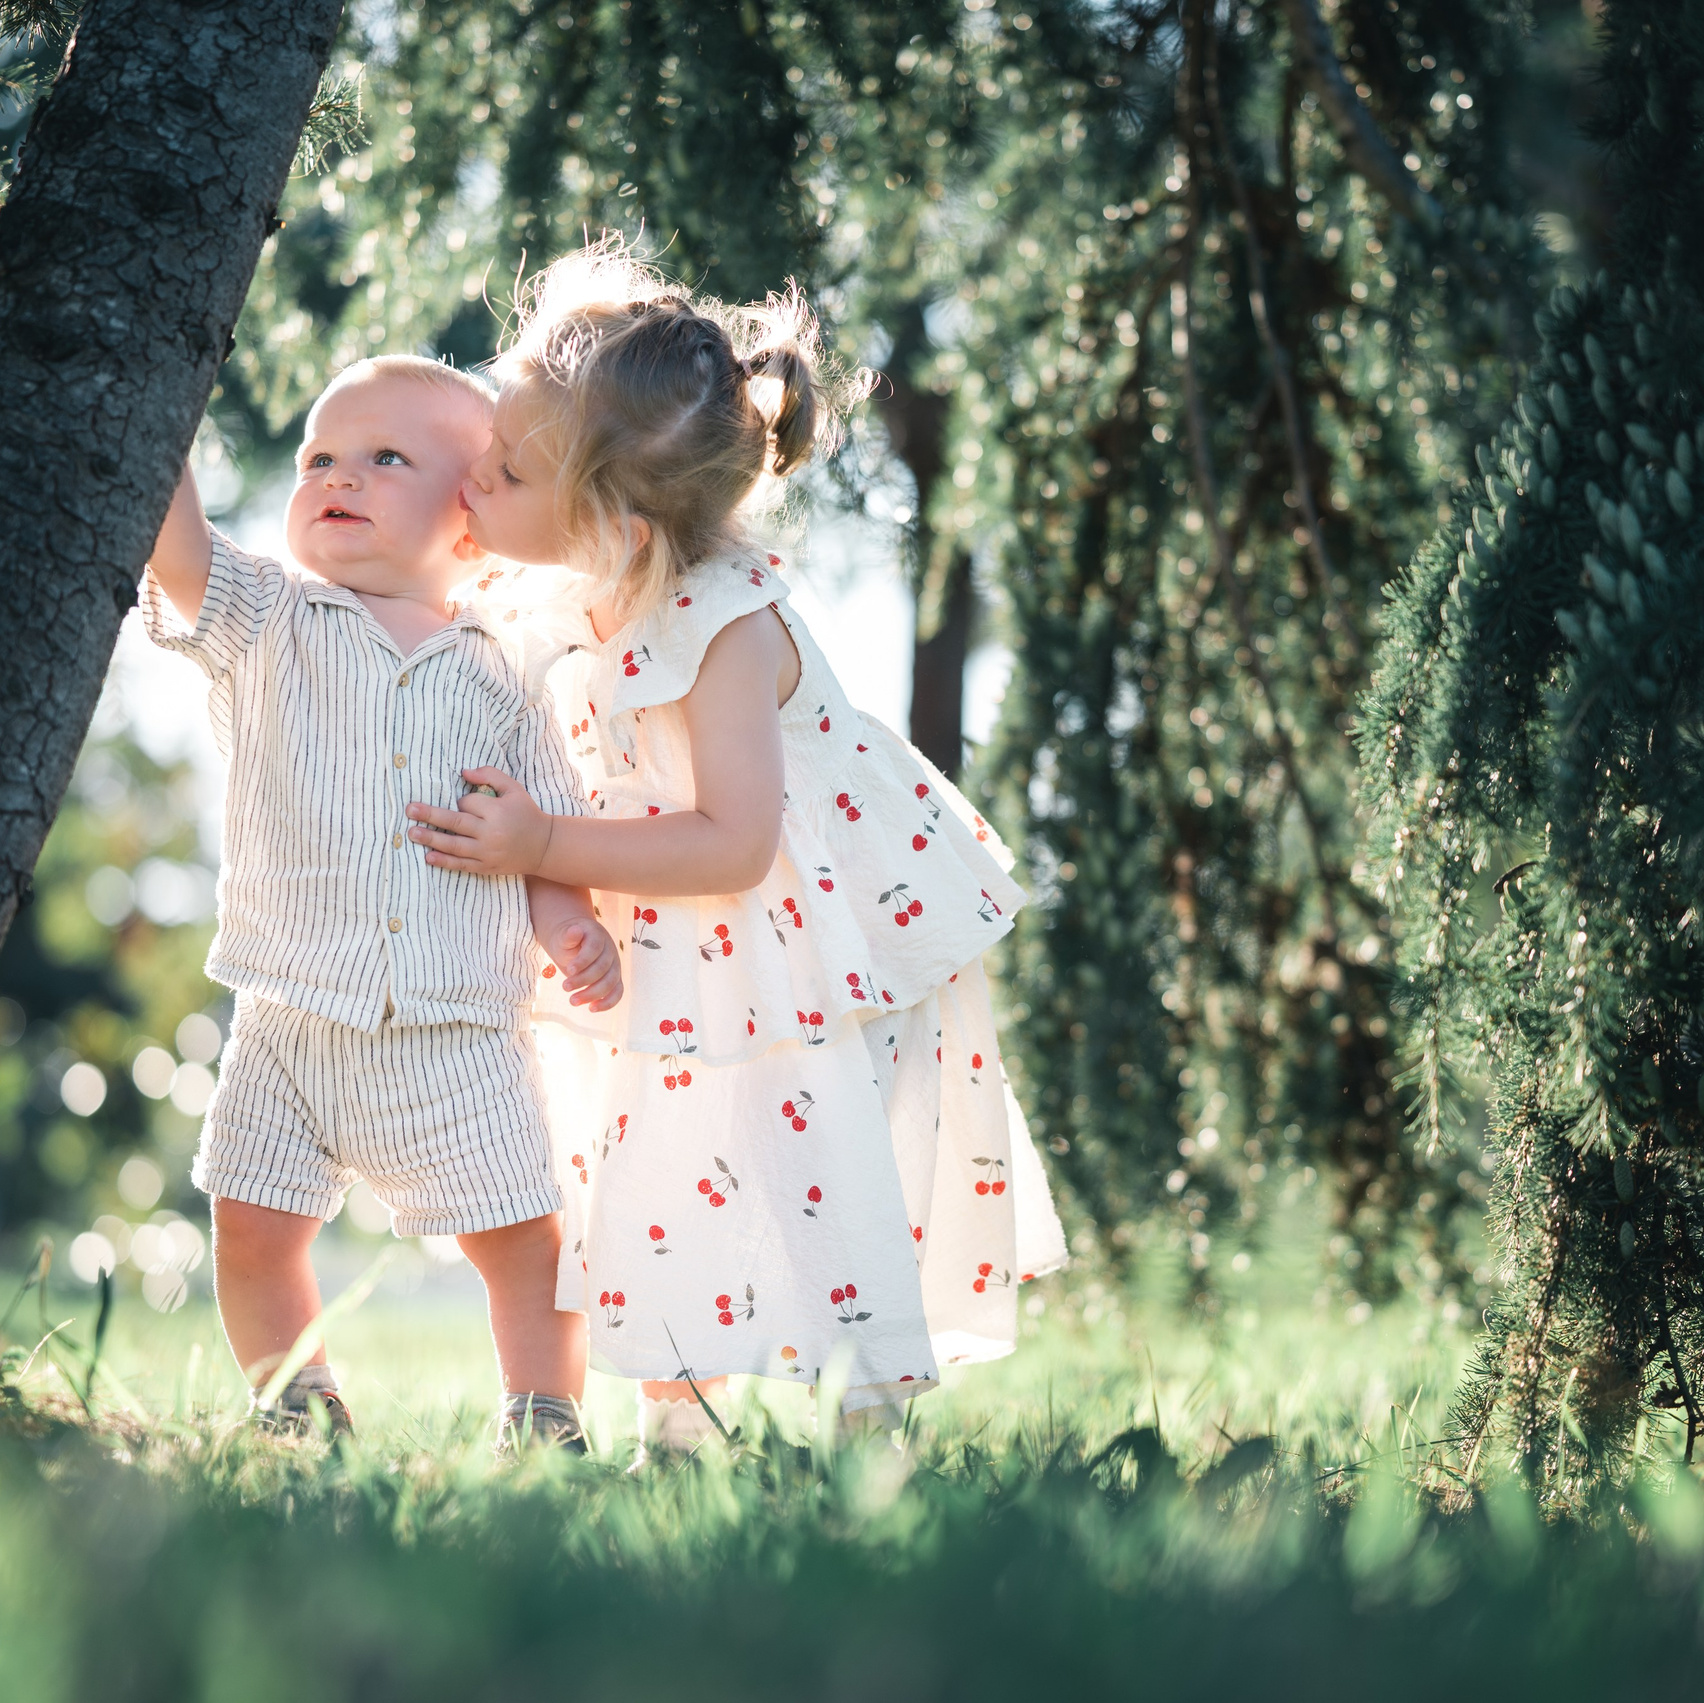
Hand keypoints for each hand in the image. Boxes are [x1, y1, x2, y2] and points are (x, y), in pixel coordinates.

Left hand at [406, 767, 553, 875]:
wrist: (543, 846)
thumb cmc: (526, 813)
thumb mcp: (514, 789)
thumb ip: (490, 775)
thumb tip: (463, 773)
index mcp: (497, 811)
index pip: (468, 803)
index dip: (463, 801)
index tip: (466, 803)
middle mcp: (491, 832)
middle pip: (456, 823)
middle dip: (431, 816)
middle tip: (410, 810)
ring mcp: (488, 852)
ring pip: (454, 845)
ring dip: (431, 839)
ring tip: (412, 833)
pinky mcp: (486, 867)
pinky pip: (462, 864)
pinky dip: (444, 861)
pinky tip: (429, 857)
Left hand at [547, 916, 622, 1011]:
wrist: (577, 943)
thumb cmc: (569, 941)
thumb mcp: (564, 936)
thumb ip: (568, 936)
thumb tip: (575, 930)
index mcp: (598, 936)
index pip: (594, 948)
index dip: (583, 960)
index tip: (569, 970)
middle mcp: (610, 951)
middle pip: (602, 968)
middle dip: (583, 980)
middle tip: (564, 987)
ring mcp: (615, 966)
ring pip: (610, 982)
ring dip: (592, 994)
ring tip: (572, 1001)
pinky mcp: (615, 979)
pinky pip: (617, 992)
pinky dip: (607, 1002)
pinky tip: (592, 1009)